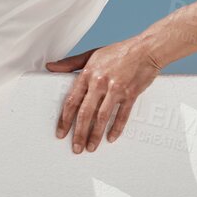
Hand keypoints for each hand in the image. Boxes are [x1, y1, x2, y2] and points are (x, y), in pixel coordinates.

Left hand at [45, 38, 161, 152]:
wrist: (146, 49)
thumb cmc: (119, 52)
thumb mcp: (91, 55)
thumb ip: (70, 64)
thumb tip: (51, 67)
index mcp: (88, 73)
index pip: (72, 100)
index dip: (65, 119)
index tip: (61, 132)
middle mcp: (100, 82)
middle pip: (85, 113)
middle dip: (79, 133)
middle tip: (76, 147)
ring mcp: (116, 89)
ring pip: (102, 117)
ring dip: (95, 135)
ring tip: (90, 147)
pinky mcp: (130, 94)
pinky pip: (122, 115)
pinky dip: (116, 128)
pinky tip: (110, 138)